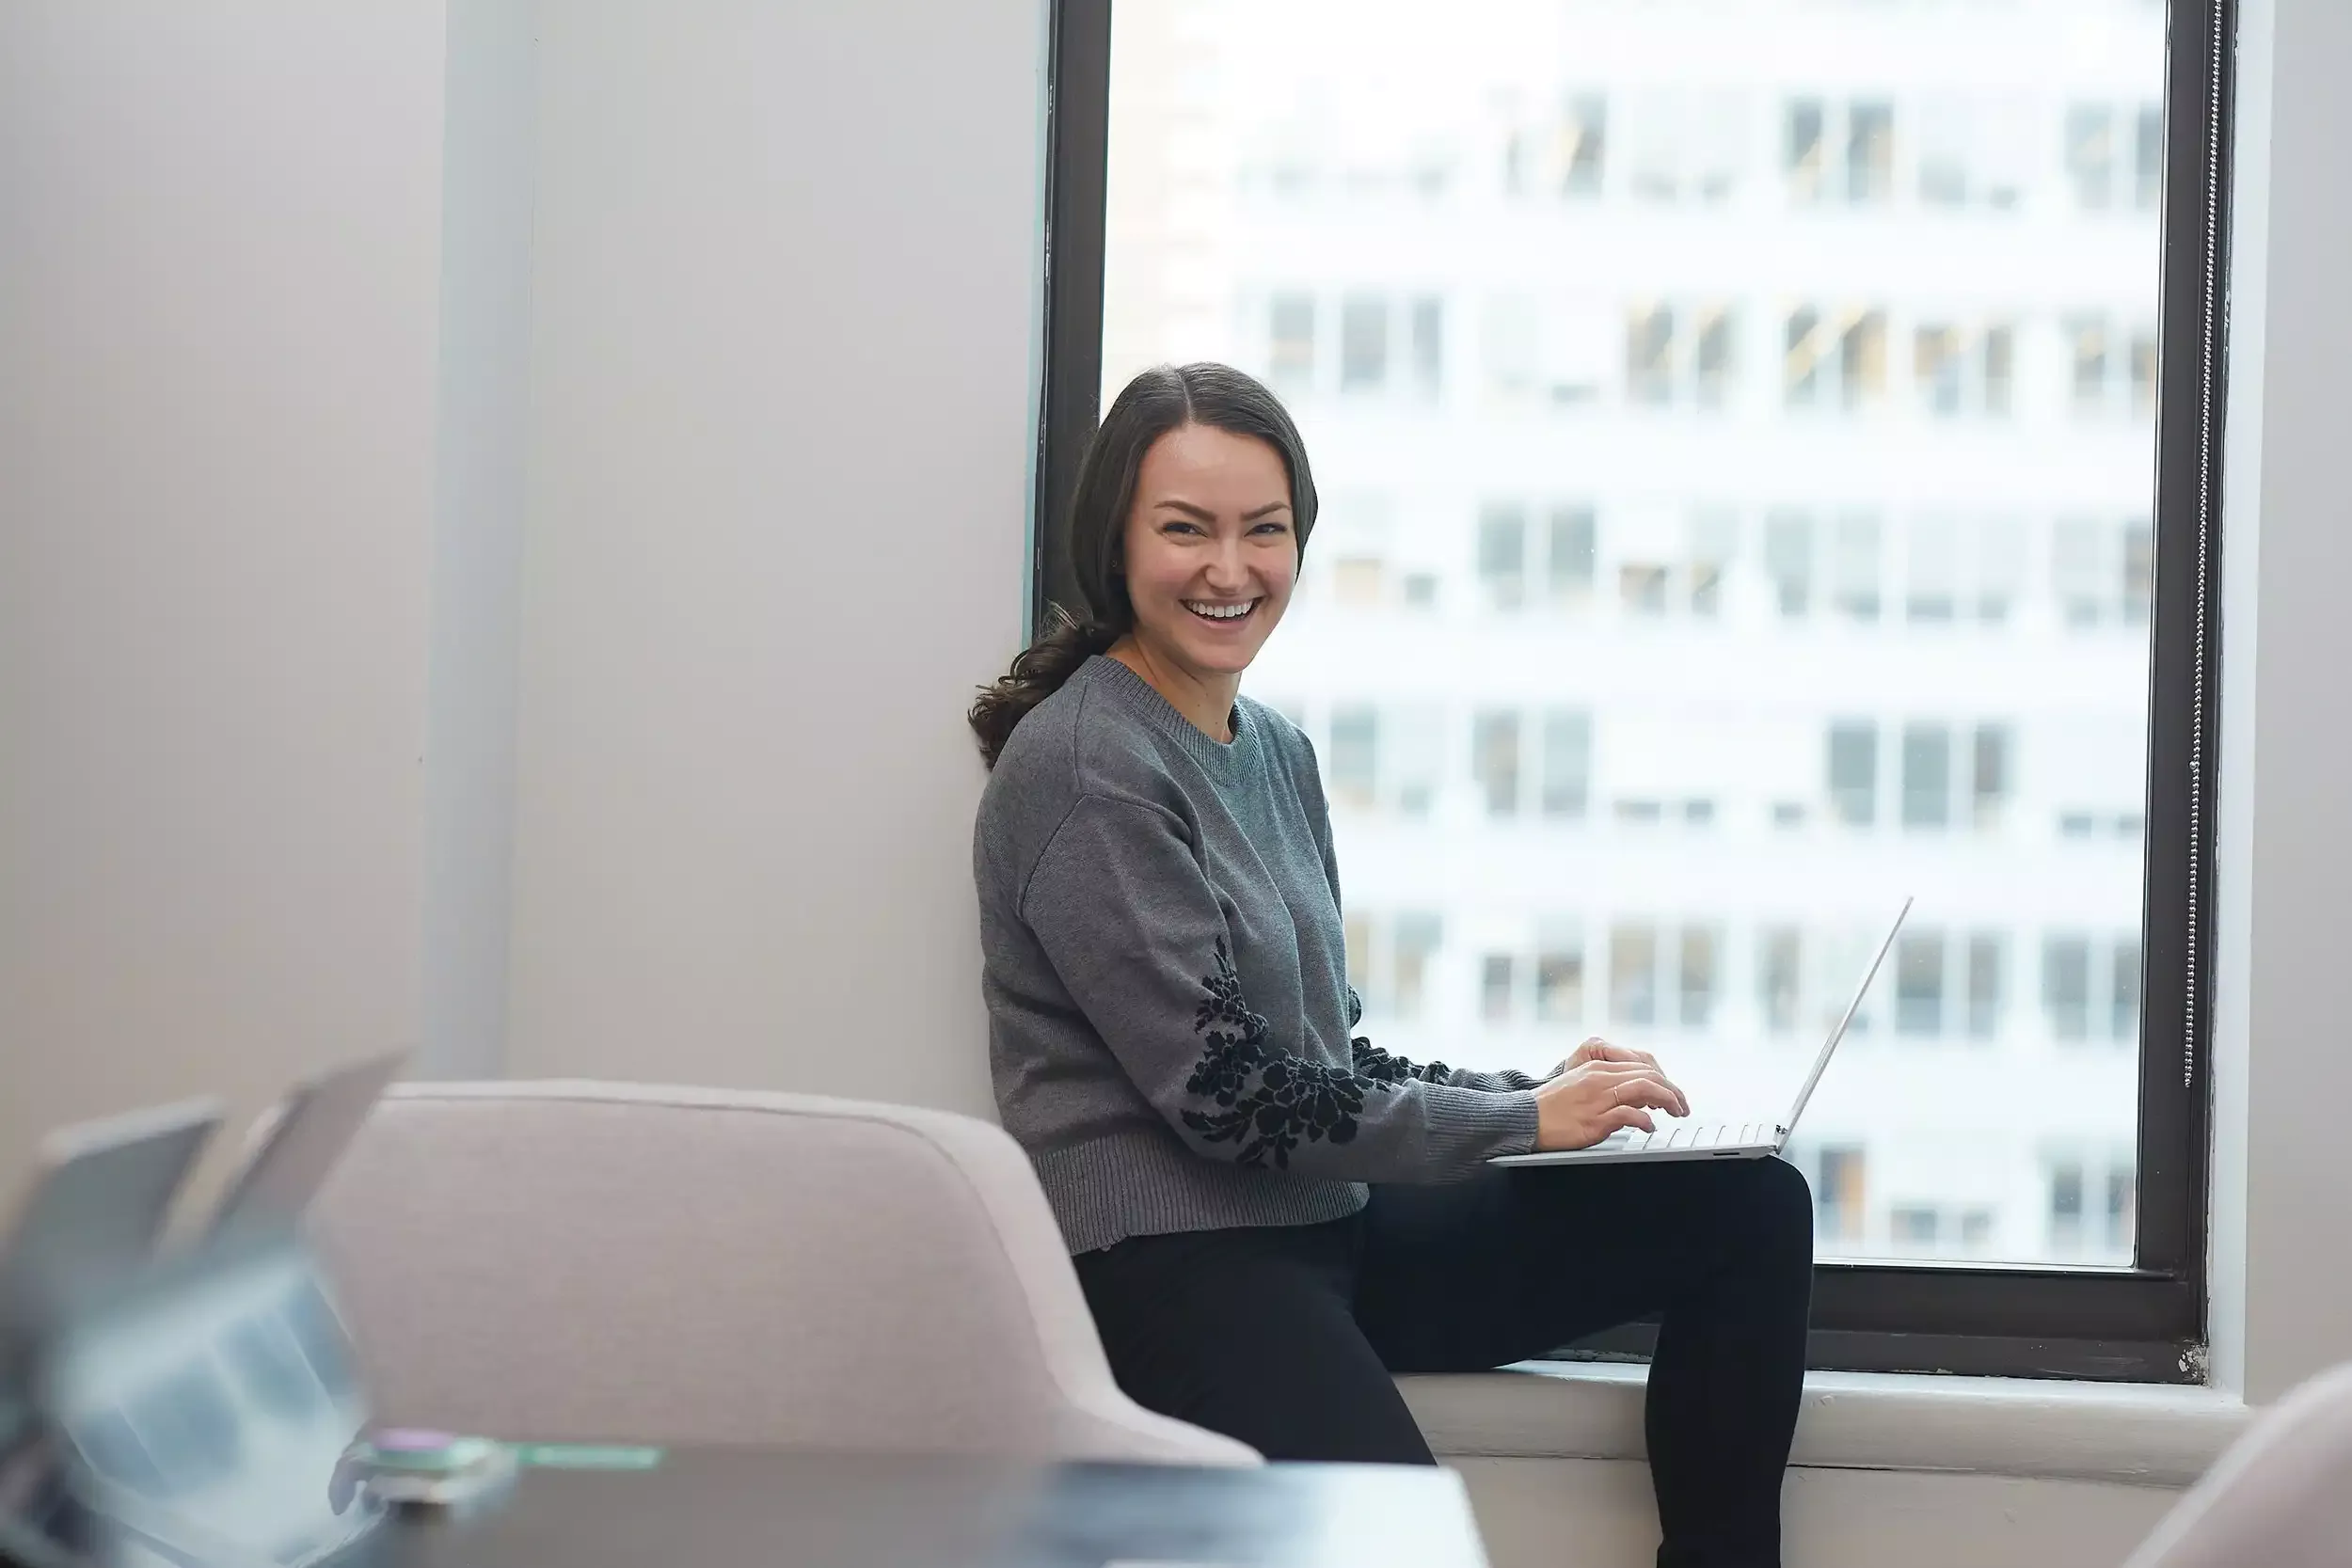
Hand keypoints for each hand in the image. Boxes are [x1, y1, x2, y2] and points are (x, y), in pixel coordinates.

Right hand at [1531, 1040, 1689, 1150]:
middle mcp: (1599, 1079)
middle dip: (1673, 1091)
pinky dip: (1645, 1120)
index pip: (1643, 1066)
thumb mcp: (1581, 1086)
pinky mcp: (1593, 1119)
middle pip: (1649, 1075)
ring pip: (1645, 1089)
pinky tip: (1649, 1127)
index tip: (1673, 1095)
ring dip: (1667, 1101)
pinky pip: (1628, 1114)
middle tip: (1682, 1108)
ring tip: (1676, 1113)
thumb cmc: (1551, 1107)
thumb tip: (1641, 1099)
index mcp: (1597, 1068)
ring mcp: (1597, 1098)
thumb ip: (1609, 1087)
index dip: (1665, 1080)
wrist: (1524, 1119)